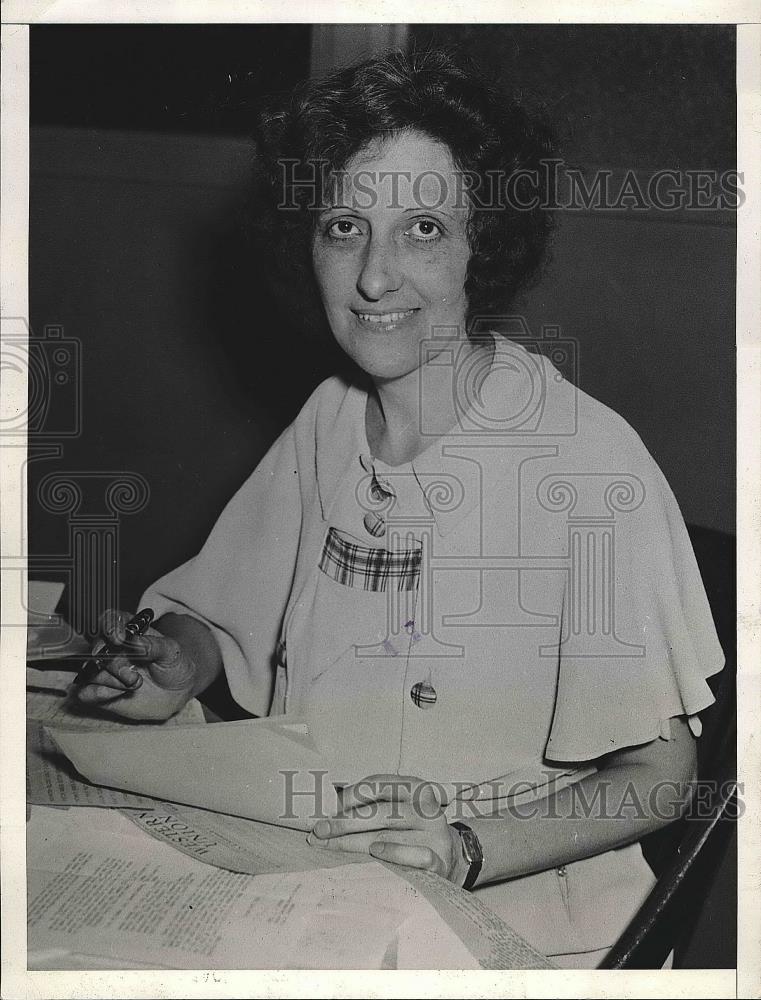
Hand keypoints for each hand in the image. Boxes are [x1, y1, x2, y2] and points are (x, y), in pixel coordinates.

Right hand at [69, 609, 196, 720]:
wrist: (176, 692)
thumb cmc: (173, 665)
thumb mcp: (171, 652)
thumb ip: (154, 645)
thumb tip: (134, 640)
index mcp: (127, 630)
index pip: (109, 620)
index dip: (109, 627)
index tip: (118, 638)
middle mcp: (111, 648)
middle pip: (97, 649)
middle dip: (114, 664)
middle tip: (133, 675)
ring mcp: (104, 669)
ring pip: (91, 672)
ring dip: (113, 681)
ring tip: (136, 684)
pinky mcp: (100, 691)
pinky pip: (85, 692)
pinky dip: (98, 694)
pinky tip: (117, 694)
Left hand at [308, 773, 468, 883]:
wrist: (452, 855)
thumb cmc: (412, 829)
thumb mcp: (399, 807)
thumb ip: (371, 805)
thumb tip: (327, 809)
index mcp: (415, 788)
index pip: (379, 786)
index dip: (351, 795)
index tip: (327, 808)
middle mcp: (426, 808)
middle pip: (380, 812)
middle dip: (345, 822)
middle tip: (320, 831)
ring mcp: (434, 834)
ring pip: (390, 834)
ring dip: (355, 841)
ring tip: (331, 844)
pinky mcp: (439, 859)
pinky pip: (414, 855)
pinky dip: (394, 853)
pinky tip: (374, 853)